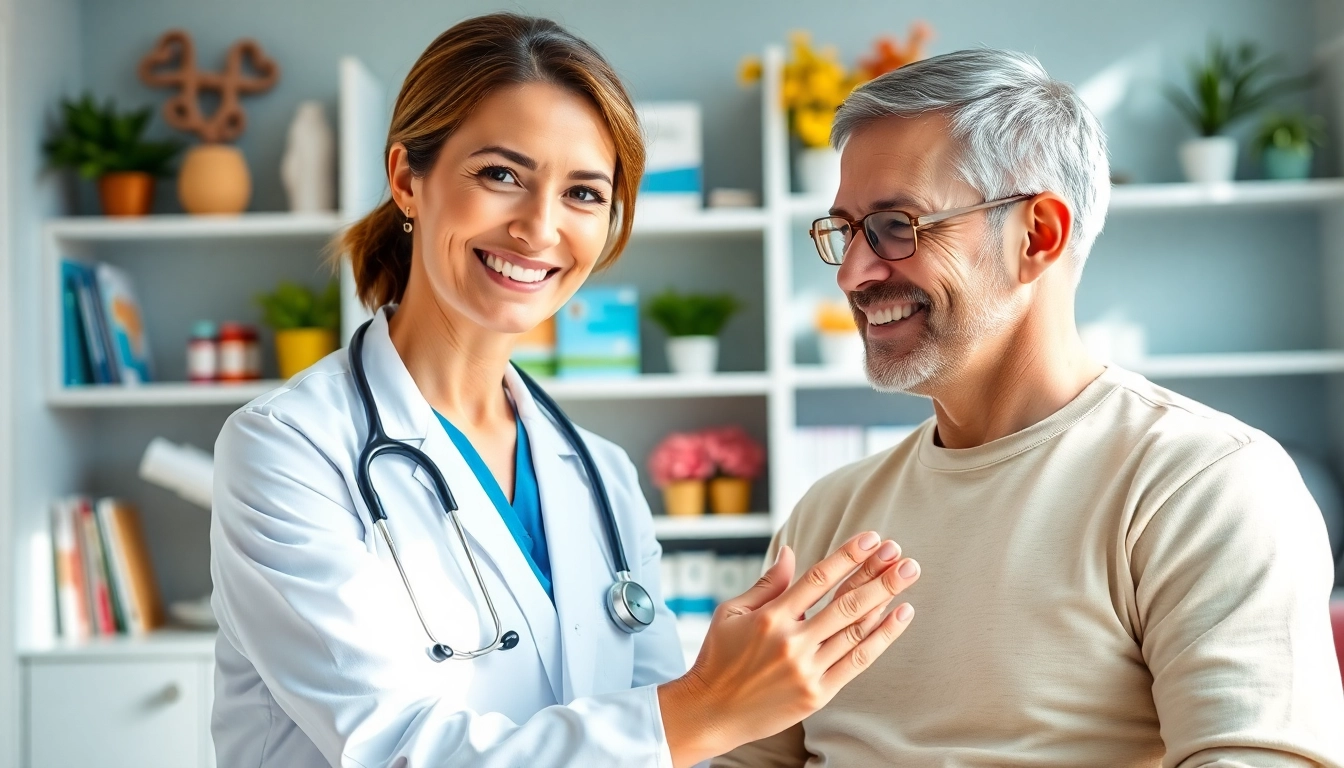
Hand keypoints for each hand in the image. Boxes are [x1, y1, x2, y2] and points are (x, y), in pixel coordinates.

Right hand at [657, 531, 918, 766]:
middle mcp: (791, 641)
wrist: (711, 712)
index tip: (872, 539)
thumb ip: (767, 584)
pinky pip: (857, 661)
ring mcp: (807, 669)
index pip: (818, 579)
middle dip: (878, 575)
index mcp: (770, 617)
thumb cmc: (719, 659)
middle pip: (845, 602)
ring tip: (907, 575)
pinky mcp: (817, 693)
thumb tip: (790, 552)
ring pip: (856, 629)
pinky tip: (899, 616)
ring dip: (885, 599)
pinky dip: (881, 638)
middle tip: (902, 555)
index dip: (848, 556)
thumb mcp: (732, 613)